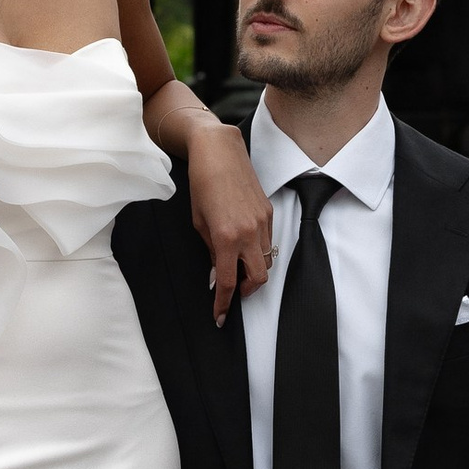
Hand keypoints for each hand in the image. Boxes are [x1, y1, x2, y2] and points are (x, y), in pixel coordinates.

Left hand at [185, 124, 274, 324]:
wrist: (220, 152)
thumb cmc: (202, 183)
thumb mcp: (199, 222)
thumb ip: (211, 250)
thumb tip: (218, 272)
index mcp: (226, 237)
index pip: (228, 282)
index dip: (223, 303)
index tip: (219, 316)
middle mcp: (249, 233)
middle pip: (258, 279)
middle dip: (246, 291)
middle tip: (232, 292)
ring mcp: (263, 223)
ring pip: (266, 261)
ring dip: (253, 271)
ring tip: (238, 268)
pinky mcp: (269, 213)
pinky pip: (268, 242)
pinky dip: (257, 251)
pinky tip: (244, 246)